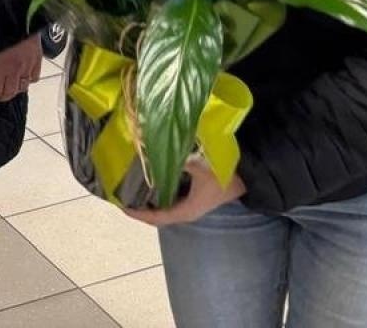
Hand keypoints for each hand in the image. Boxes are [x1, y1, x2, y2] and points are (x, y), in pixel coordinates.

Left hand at [0, 33, 42, 100]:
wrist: (20, 13)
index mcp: (0, 66)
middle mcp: (15, 70)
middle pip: (10, 93)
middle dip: (2, 95)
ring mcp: (28, 65)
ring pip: (23, 87)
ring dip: (15, 88)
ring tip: (9, 84)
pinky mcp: (38, 59)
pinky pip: (34, 78)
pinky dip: (28, 79)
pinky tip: (23, 75)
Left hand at [125, 157, 244, 227]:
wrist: (248, 175)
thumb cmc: (224, 174)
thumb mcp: (200, 167)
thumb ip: (178, 160)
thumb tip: (155, 148)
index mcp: (186, 211)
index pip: (156, 218)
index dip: (137, 213)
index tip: (120, 205)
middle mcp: (185, 211)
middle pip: (155, 214)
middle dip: (137, 205)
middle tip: (119, 191)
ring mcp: (188, 204)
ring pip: (161, 205)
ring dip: (146, 197)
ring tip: (127, 183)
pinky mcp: (191, 196)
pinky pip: (168, 197)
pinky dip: (156, 189)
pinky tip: (147, 176)